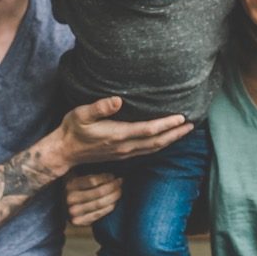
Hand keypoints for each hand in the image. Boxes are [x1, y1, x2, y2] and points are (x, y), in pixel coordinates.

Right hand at [54, 96, 192, 171]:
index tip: (181, 117)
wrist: (64, 152)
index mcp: (117, 135)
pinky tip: (166, 140)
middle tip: (192, 125)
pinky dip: (160, 144)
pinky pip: (147, 151)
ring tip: (184, 131)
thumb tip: (118, 101)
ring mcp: (124, 153)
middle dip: (175, 134)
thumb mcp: (81, 114)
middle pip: (156, 142)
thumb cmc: (72, 129)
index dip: (166, 124)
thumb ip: (99, 108)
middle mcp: (124, 147)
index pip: (148, 131)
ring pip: (154, 148)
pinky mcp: (122, 155)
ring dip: (171, 140)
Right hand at [65, 172, 121, 225]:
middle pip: (99, 193)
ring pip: (100, 204)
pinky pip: (98, 214)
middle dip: (113, 186)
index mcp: (69, 184)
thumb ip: (87, 168)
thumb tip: (107, 160)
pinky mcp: (78, 222)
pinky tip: (114, 202)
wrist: (60, 204)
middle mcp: (69, 199)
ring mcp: (73, 212)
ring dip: (114, 197)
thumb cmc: (74, 184)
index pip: (93, 181)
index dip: (106, 178)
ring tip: (119, 190)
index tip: (114, 175)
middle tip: (120, 181)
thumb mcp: (76, 173)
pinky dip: (109, 207)